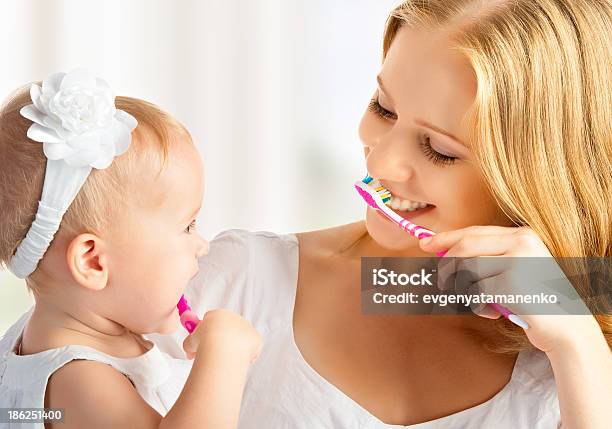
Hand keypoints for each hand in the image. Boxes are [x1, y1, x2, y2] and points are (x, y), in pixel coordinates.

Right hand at [182, 308, 261, 363]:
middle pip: (228, 330)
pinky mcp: (256, 337)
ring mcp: (247, 327)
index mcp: (218, 314)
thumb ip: (190, 343)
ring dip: (234, 349)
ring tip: (226, 361)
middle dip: (222, 341)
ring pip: (240, 340)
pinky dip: (245, 357)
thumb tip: (190, 350)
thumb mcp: (190, 342)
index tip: (204, 344)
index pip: (213, 321)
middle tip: (214, 356)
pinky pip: (251, 349)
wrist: (222, 347)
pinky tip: (237, 362)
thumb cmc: (204, 343)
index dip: (207, 333)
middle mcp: (234, 317)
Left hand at [419, 225, 600, 354]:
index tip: (425, 244)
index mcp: (521, 235)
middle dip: (447, 266)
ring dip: (465, 292)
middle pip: (465, 247)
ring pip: (467, 271)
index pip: (474, 232)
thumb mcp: (512, 270)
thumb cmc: (531, 298)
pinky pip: (476, 292)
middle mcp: (521, 242)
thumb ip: (483, 259)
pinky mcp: (511, 283)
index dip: (446, 238)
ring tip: (481, 303)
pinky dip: (477, 306)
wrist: (565, 326)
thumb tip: (441, 254)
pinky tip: (492, 313)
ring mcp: (517, 261)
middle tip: (440, 283)